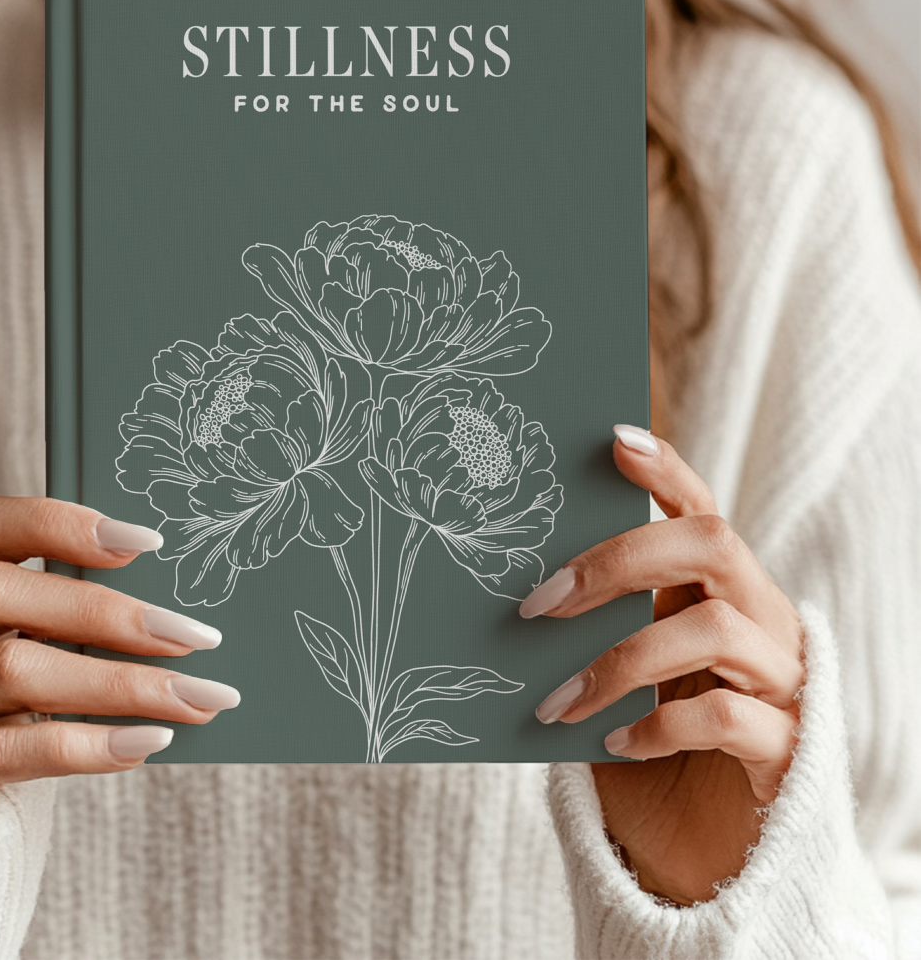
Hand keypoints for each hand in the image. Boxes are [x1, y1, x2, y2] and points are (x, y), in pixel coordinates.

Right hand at [0, 496, 236, 818]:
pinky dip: (85, 745)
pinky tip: (145, 742)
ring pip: (11, 670)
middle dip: (108, 613)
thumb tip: (172, 613)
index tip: (147, 542)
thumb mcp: (0, 645)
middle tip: (197, 638)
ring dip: (117, 683)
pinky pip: (5, 751)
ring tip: (195, 699)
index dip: (58, 524)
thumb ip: (57, 615)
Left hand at [520, 426, 803, 904]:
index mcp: (715, 590)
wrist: (703, 855)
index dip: (665, 469)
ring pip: (717, 628)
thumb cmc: (647, 748)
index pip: (699, 508)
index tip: (613, 440)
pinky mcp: (790, 749)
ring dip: (622, 661)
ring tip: (556, 703)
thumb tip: (505, 596)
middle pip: (713, 543)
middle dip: (621, 560)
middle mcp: (759, 620)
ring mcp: (782, 682)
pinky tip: (613, 743)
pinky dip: (659, 725)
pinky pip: (728, 718)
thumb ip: (584, 632)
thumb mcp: (611, 677)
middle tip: (540, 601)